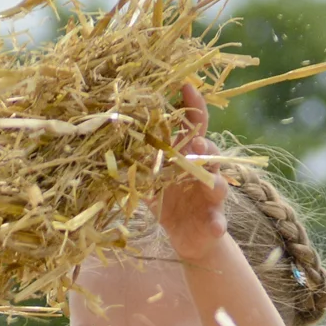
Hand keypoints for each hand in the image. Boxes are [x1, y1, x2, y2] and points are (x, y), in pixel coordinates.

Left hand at [153, 84, 228, 261]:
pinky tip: (216, 227)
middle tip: (195, 139)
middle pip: (209, 152)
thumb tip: (107, 142)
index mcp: (186, 157)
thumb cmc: (170, 204)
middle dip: (205, 145)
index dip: (193, 106)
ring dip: (215, 181)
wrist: (189, 239)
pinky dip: (218, 224)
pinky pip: (218, 221)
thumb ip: (137, 163)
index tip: (186, 85)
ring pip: (218, 184)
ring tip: (211, 180)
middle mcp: (203, 172)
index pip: (194, 125)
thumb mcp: (151, 182)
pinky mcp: (214, 222)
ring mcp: (212, 197)